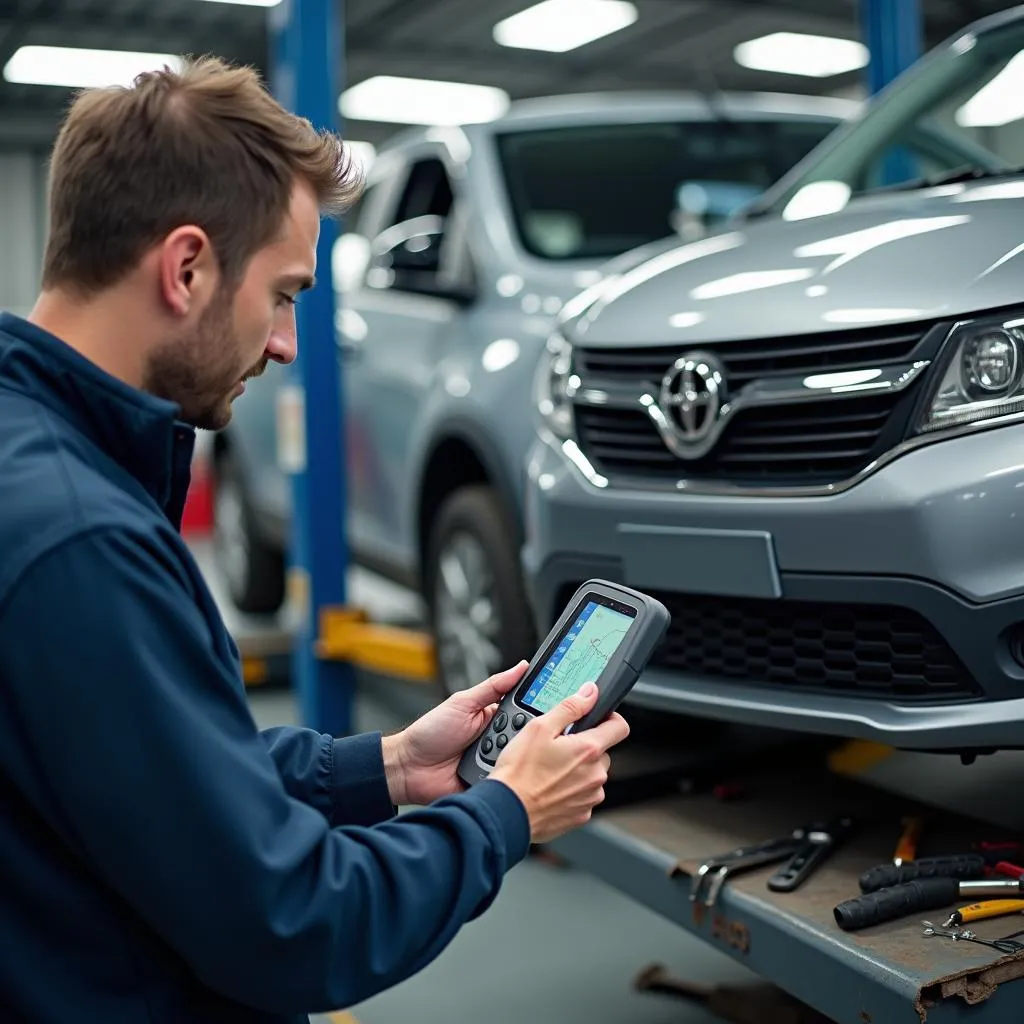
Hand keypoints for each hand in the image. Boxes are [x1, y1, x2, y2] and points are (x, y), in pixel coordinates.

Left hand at [382, 661, 528, 805]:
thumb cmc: (431, 732)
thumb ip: (493, 686)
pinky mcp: (491, 781)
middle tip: (507, 729)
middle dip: (523, 732)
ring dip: (511, 753)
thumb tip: (520, 667)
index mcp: (495, 716)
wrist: (409, 767)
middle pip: (527, 735)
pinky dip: (506, 775)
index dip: (538, 706)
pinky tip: (500, 771)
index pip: (525, 709)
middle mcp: (500, 739)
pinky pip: (508, 780)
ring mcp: (496, 762)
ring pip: (520, 757)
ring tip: (492, 750)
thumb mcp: (463, 702)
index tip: (553, 700)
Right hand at [489, 681, 629, 843]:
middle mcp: (596, 775)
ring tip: (550, 770)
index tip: (596, 718)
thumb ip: (570, 707)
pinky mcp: (582, 814)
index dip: (609, 718)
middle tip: (558, 748)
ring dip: (578, 769)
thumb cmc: (519, 772)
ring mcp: (590, 796)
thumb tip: (590, 694)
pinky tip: (550, 787)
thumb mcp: (540, 727)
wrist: (507, 810)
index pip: (620, 727)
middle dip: (584, 746)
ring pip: (592, 774)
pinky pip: (584, 795)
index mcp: (588, 750)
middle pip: (602, 751)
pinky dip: (571, 789)